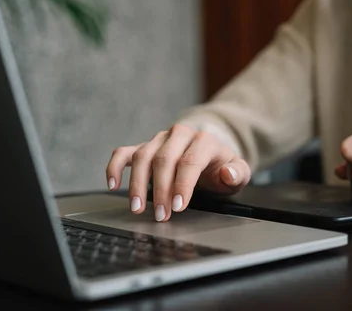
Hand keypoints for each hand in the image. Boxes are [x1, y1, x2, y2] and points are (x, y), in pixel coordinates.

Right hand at [106, 124, 249, 221]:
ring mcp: (160, 140)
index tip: (177, 206)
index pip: (190, 161)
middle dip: (160, 189)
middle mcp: (180, 135)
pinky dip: (115, 167)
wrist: (210, 154)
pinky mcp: (145, 146)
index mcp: (204, 140)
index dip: (182, 184)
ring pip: (143, 156)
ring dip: (137, 184)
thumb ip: (238, 173)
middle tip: (160, 215)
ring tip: (137, 208)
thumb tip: (228, 173)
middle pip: (164, 159)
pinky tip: (113, 185)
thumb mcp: (238, 172)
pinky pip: (124, 152)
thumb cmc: (222, 166)